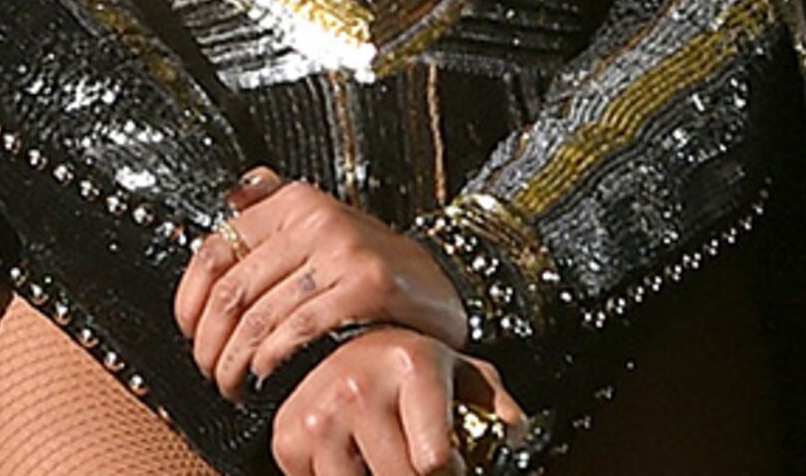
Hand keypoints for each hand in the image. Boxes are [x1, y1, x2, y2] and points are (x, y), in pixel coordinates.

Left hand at [173, 167, 468, 399]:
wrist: (441, 287)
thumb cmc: (373, 269)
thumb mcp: (322, 228)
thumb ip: (276, 206)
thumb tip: (231, 194)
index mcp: (293, 203)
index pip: (214, 251)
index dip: (189, 302)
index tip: (189, 334)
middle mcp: (314, 218)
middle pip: (232, 292)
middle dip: (210, 344)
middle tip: (211, 373)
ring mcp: (342, 249)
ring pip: (261, 316)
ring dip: (237, 363)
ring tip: (235, 385)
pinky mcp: (368, 283)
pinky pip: (301, 327)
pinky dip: (275, 357)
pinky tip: (269, 375)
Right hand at [269, 326, 524, 475]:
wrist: (335, 343)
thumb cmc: (409, 367)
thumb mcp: (459, 373)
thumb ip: (495, 405)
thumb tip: (515, 434)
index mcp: (411, 369)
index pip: (434, 462)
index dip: (451, 474)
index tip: (453, 467)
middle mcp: (360, 390)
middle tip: (424, 464)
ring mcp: (319, 418)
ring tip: (391, 459)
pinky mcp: (289, 441)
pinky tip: (360, 464)